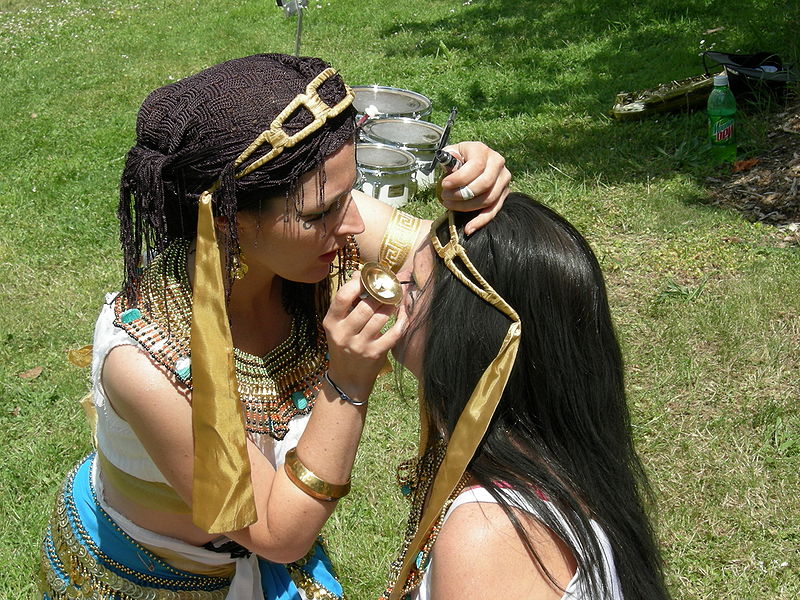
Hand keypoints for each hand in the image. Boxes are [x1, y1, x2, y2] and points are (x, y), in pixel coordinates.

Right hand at [322, 271, 405, 401]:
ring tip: (397, 297)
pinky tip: (404, 313)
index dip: (358, 282)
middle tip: (390, 285)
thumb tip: (360, 274)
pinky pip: (393, 333)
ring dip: (392, 305)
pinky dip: (402, 321)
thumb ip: (347, 301)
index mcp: (331, 322)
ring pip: (381, 317)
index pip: (342, 297)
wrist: (346, 379)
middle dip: (381, 293)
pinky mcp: (375, 354)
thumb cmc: (344, 345)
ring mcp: (359, 345)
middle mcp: (343, 334)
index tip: (370, 276)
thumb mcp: (338, 325)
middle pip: (365, 306)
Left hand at [437, 141, 510, 234]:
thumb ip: (449, 159)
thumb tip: (449, 165)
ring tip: (450, 205)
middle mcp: (498, 162)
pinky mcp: (504, 193)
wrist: (470, 162)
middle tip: (445, 197)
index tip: (444, 186)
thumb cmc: (458, 160)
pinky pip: (494, 210)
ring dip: (467, 207)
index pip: (476, 166)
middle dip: (462, 194)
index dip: (459, 178)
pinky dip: (481, 221)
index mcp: (483, 150)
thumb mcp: (451, 154)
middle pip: (484, 184)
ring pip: (489, 199)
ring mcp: (503, 179)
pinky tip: (468, 228)